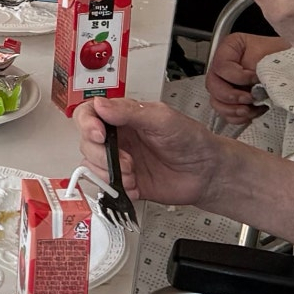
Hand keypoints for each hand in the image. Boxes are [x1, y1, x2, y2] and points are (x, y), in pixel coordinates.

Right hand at [72, 96, 231, 207]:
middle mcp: (119, 137)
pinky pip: (105, 187)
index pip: (90, 113)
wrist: (207, 173)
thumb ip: (130, 111)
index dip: (87, 124)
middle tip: (125, 159)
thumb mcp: (163, 119)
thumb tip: (101, 105)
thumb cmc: (191, 141)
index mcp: (124, 117)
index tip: (98, 134)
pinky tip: (134, 185)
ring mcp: (120, 160)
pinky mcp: (124, 182)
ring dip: (109, 173)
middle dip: (101, 154)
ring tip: (132, 173)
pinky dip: (117, 188)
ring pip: (91, 165)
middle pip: (86, 142)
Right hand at [204, 30, 287, 127]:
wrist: (288, 64)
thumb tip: (256, 86)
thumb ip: (259, 66)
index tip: (255, 78)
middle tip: (250, 98)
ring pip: (217, 102)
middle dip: (232, 96)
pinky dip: (238, 117)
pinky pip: (226, 114)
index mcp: (229, 49)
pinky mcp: (231, 100)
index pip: (221, 67)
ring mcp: (225, 85)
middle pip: (213, 86)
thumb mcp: (269, 53)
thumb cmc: (279, 55)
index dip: (238, 77)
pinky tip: (253, 111)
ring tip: (251, 108)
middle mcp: (222, 68)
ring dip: (234, 109)